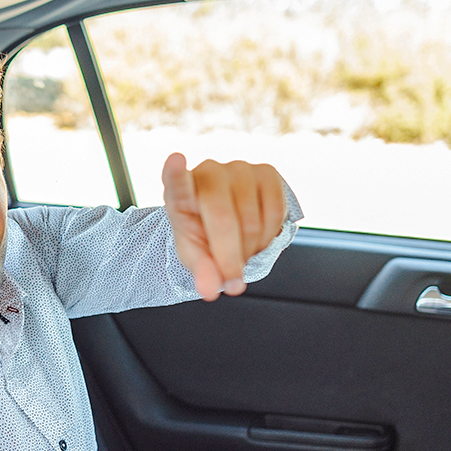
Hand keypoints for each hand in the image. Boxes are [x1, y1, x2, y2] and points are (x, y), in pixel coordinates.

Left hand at [162, 153, 287, 300]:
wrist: (227, 220)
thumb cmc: (204, 233)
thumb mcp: (196, 257)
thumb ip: (201, 272)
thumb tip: (211, 290)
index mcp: (180, 193)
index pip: (176, 182)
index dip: (176, 172)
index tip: (175, 160)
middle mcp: (208, 173)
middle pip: (223, 218)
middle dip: (230, 256)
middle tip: (232, 279)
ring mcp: (238, 168)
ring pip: (252, 220)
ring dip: (250, 249)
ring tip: (241, 251)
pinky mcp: (266, 171)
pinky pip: (276, 211)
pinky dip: (270, 235)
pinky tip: (258, 237)